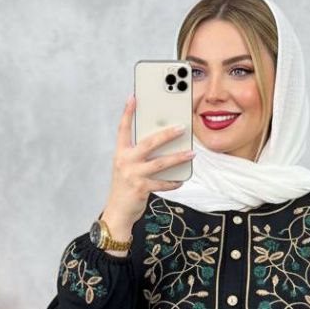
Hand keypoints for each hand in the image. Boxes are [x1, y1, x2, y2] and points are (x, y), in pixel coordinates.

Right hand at [100, 92, 194, 237]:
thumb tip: (161, 142)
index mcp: (120, 153)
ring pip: (160, 163)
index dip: (128, 113)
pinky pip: (162, 183)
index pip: (123, 128)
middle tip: (182, 127)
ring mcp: (133, 175)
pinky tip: (182, 179)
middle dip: (166, 134)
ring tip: (191, 153)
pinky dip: (173, 181)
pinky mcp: (141, 188)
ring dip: (178, 157)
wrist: (118, 212)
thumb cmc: (125, 187)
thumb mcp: (127, 167)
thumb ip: (139, 154)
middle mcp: (125, 161)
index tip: (134, 97)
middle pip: (149, 143)